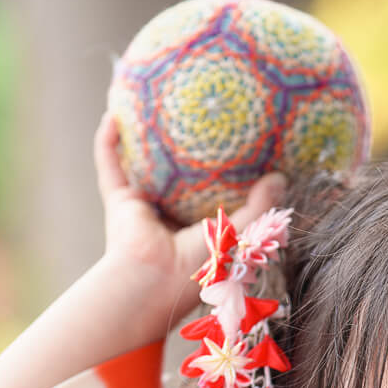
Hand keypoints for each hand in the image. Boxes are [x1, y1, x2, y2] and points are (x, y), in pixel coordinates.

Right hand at [92, 111, 286, 327]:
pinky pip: (110, 165)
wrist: (157, 281)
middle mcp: (168, 218)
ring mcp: (142, 209)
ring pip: (138, 167)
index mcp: (198, 229)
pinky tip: (114, 113)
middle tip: (189, 119)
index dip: (218, 175)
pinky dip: (108, 142)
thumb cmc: (202, 268)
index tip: (229, 147)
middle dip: (178, 153)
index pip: (210, 196)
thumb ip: (258, 208)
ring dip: (137, 140)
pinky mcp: (120, 201)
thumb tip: (280, 179)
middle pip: (174, 178)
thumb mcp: (239, 235)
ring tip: (144, 106)